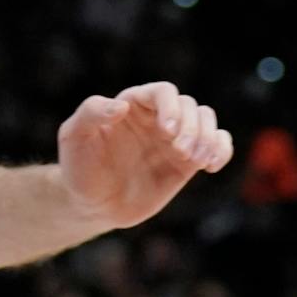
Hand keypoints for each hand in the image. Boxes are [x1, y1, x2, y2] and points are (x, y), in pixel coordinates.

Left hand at [58, 82, 233, 230]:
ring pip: (207, 121)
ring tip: (197, 161)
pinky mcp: (187, 163)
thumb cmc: (79, 167)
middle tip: (180, 152)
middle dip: (192, 127)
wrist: (92, 204)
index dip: (171, 107)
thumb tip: (121, 106)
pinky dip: (222, 150)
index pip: (164, 92)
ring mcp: (174, 139)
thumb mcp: (74, 136)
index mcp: (134, 104)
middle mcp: (157, 117)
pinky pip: (217, 145)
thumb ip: (92, 112)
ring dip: (208, 138)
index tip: (167, 131)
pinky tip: (211, 166)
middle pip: (190, 106)